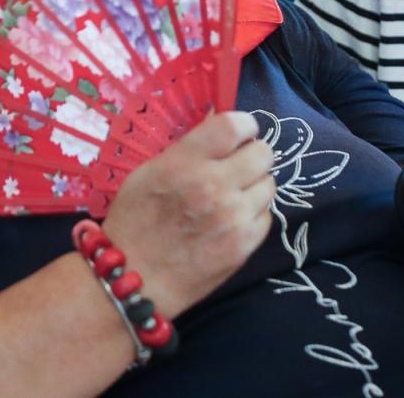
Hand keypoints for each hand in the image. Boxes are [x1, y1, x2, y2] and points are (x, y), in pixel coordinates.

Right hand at [103, 110, 274, 318]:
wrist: (134, 278)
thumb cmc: (135, 220)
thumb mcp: (150, 172)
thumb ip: (188, 150)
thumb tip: (219, 126)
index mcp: (186, 162)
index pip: (235, 125)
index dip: (244, 125)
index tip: (241, 133)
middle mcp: (214, 185)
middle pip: (263, 153)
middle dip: (253, 155)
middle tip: (239, 165)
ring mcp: (233, 217)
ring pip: (269, 184)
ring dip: (254, 185)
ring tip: (234, 195)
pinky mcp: (244, 244)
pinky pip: (266, 216)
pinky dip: (253, 214)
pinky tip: (233, 221)